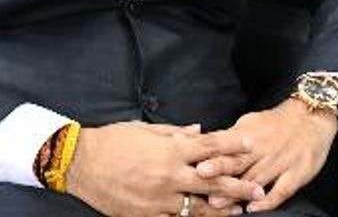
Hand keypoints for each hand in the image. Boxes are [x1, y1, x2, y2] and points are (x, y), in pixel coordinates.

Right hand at [66, 122, 265, 216]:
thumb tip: (200, 130)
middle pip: (213, 182)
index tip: (250, 146)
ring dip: (220, 211)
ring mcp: (159, 198)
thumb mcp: (144, 129)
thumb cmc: (112, 141)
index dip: (232, 146)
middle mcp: (169, 175)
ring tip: (238, 213)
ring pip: (198, 209)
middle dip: (238, 186)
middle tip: (257, 190)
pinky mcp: (146, 215)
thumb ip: (175, 132)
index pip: (210, 146)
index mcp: (170, 150)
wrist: (80, 163)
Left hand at [194, 100, 336, 212]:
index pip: (226, 144)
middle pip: (237, 161)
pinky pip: (281, 190)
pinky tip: (252, 208)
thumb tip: (202, 145)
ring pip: (255, 179)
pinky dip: (267, 200)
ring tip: (217, 202)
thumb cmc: (275, 124)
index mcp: (248, 134)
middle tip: (200, 176)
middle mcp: (263, 148)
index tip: (193, 160)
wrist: (312, 118)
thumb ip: (228, 137)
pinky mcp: (297, 173)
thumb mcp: (249, 123)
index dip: (210, 152)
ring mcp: (280, 162)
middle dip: (218, 169)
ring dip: (235, 191)